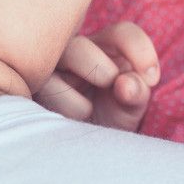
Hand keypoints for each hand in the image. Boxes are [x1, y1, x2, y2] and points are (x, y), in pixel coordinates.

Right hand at [35, 22, 159, 130]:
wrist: (86, 151)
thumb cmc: (110, 118)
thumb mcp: (130, 107)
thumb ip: (137, 92)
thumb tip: (125, 84)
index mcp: (105, 49)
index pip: (122, 32)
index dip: (139, 49)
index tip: (152, 79)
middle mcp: (75, 53)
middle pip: (81, 44)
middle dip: (102, 68)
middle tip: (112, 87)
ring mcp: (49, 70)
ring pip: (59, 59)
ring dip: (79, 87)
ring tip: (88, 111)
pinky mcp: (31, 89)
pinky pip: (43, 87)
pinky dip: (67, 106)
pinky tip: (71, 121)